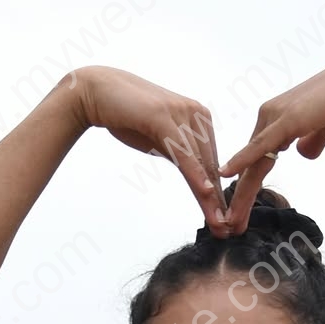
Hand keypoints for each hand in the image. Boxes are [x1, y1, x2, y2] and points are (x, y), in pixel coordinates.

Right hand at [74, 66, 229, 233]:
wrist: (97, 92)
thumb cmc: (128, 116)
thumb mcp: (160, 141)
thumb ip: (179, 155)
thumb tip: (195, 176)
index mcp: (199, 118)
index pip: (211, 163)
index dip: (218, 194)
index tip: (224, 220)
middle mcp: (197, 114)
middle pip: (210, 166)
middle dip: (217, 201)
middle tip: (226, 230)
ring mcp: (182, 113)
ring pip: (200, 162)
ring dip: (209, 197)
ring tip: (218, 222)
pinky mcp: (165, 117)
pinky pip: (183, 152)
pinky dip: (194, 174)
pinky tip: (205, 192)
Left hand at [218, 54, 324, 231]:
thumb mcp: (324, 129)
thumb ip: (311, 141)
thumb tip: (303, 153)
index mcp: (277, 119)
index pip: (256, 160)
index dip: (247, 188)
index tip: (240, 214)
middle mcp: (270, 116)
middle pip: (249, 165)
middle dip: (239, 199)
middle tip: (229, 226)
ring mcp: (275, 117)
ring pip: (252, 163)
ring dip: (241, 194)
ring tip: (232, 222)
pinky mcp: (286, 120)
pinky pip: (260, 145)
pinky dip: (242, 160)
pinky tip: (226, 175)